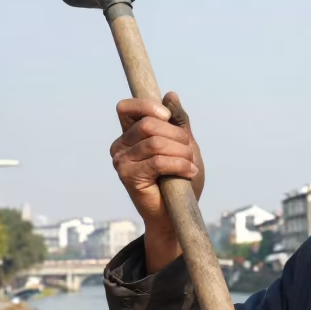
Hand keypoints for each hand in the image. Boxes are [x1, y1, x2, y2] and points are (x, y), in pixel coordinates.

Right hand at [110, 92, 204, 271]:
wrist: (177, 213)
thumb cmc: (180, 178)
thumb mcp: (184, 144)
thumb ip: (178, 121)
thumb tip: (170, 95)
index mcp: (130, 133)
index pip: (127, 107)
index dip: (148, 107)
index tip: (168, 118)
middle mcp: (120, 145)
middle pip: (150, 124)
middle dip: (178, 137)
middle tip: (189, 153)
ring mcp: (121, 161)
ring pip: (156, 142)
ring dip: (182, 153)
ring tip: (190, 165)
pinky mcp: (127, 177)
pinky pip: (158, 160)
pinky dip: (180, 165)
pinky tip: (188, 172)